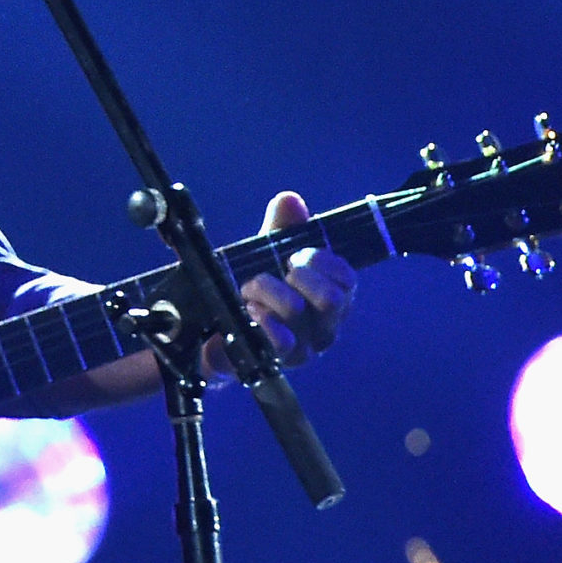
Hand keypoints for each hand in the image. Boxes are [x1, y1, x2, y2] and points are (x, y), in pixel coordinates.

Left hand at [203, 191, 357, 381]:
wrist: (214, 331)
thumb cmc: (254, 291)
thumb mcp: (266, 254)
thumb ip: (281, 228)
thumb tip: (290, 200)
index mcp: (329, 298)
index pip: (347, 280)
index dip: (325, 262)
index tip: (298, 253)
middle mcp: (323, 327)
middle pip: (333, 300)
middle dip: (301, 275)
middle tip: (278, 270)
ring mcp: (302, 348)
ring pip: (297, 312)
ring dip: (268, 290)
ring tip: (249, 287)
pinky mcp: (274, 362)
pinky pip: (279, 341)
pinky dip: (264, 319)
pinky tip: (250, 310)